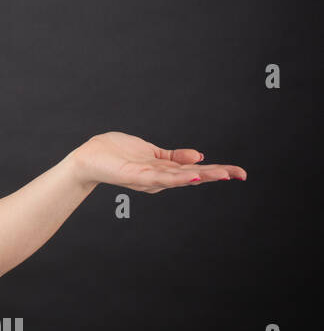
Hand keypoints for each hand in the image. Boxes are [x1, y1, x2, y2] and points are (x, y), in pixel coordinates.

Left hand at [70, 131, 246, 193]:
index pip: (195, 171)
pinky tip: (193, 175)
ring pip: (180, 178)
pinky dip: (176, 178)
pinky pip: (159, 177)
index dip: (218, 171)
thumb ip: (174, 157)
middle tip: (240, 174)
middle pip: (192, 176)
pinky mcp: (136, 176)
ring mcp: (148, 178)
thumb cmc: (116, 153)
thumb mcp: (152, 152)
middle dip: (217, 174)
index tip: (240, 172)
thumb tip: (200, 156)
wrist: (88, 157)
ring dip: (202, 176)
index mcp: (164, 171)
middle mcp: (159, 178)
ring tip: (222, 174)